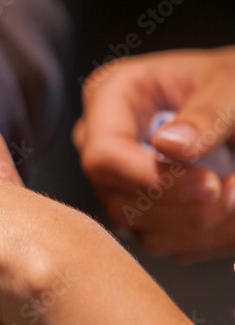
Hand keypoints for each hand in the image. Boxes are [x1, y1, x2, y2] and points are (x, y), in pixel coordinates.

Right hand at [74, 47, 234, 258]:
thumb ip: (206, 113)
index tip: (210, 185)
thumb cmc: (231, 82)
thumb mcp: (230, 85)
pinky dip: (206, 236)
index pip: (103, 156)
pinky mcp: (138, 209)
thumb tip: (170, 146)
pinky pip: (163, 242)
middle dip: (186, 208)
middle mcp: (102, 142)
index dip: (152, 179)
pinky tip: (230, 210)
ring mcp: (117, 180)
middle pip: (118, 200)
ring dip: (202, 225)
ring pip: (141, 229)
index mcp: (110, 98)